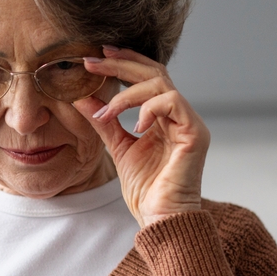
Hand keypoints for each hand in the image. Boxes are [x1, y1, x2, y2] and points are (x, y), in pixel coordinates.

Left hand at [72, 45, 209, 227]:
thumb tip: (80, 98)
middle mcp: (180, 116)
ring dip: (127, 93)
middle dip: (122, 64)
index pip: (148, 77)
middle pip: (155, 72)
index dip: (124, 62)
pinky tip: (135, 126)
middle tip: (93, 61)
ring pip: (162, 85)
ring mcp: (190, 123)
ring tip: (106, 111)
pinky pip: (173, 103)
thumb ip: (104, 123)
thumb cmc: (146, 190)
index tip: (98, 56)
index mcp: (165, 117)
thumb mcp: (117, 149)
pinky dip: (149, 108)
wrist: (161, 219)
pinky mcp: (195, 134)